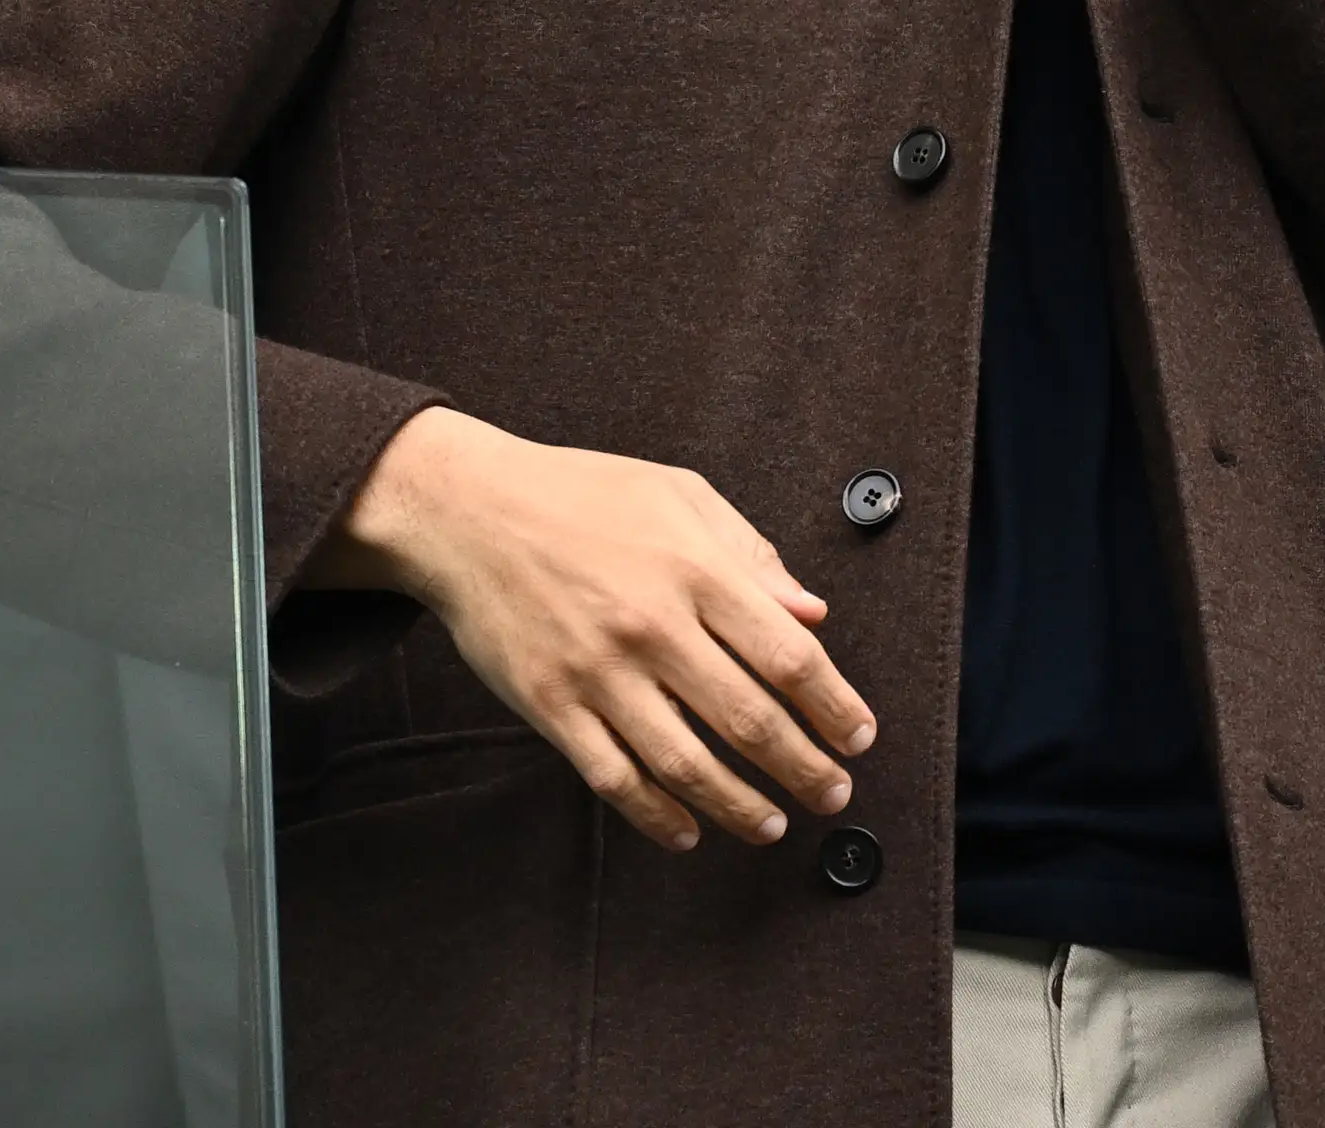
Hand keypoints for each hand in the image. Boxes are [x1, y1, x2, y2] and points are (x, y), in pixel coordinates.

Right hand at [317, 409, 875, 851]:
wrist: (467, 511)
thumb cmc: (582, 494)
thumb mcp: (682, 495)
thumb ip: (752, 556)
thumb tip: (813, 613)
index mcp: (696, 570)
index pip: (789, 655)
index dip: (833, 706)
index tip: (857, 736)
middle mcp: (652, 626)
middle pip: (748, 719)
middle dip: (803, 768)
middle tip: (833, 793)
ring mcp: (598, 672)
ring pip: (684, 763)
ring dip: (738, 805)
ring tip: (771, 824)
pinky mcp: (550, 705)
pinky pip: (612, 777)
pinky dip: (655, 815)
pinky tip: (686, 831)